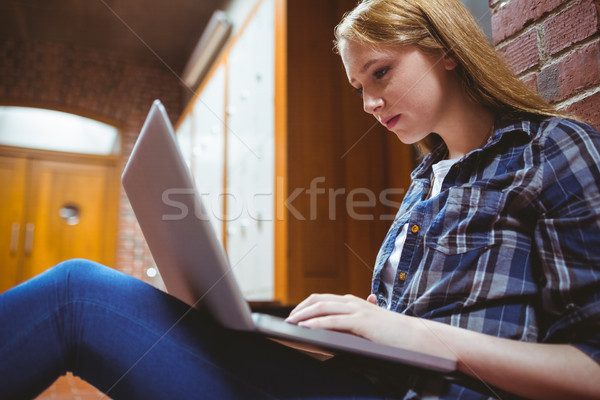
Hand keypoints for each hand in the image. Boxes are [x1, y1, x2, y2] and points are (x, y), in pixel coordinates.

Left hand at [285, 293, 408, 346]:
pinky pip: (333, 322)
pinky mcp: (361, 322)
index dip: (305, 305)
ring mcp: (357, 310)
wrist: (414, 336)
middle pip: (318, 300)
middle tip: (287, 320)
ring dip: (303, 315)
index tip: (293, 315)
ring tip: (290, 323)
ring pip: (323, 308)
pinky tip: (306, 328)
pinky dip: (317, 324)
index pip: (322, 299)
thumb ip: (352, 324)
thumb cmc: (392, 334)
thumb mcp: (368, 325)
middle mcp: (352, 302)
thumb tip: (335, 330)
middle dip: (299, 309)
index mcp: (353, 302)